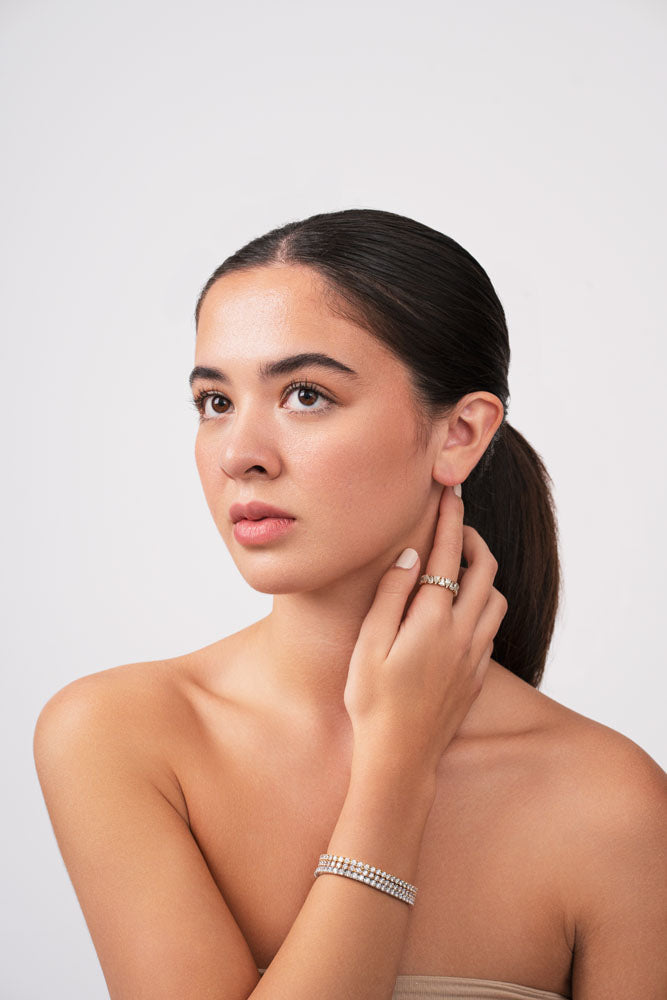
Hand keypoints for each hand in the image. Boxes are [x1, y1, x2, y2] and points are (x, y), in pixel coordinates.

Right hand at [343, 484, 507, 779]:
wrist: (400, 759)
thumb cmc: (373, 703)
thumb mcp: (369, 645)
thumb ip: (392, 596)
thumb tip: (411, 556)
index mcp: (433, 620)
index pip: (449, 554)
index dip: (450, 519)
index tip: (450, 492)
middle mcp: (462, 633)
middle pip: (484, 569)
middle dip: (473, 539)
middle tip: (456, 525)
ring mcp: (474, 656)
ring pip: (495, 598)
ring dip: (483, 574)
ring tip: (460, 566)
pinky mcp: (476, 675)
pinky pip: (491, 627)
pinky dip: (482, 604)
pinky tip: (461, 611)